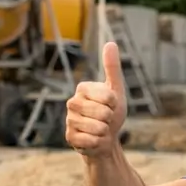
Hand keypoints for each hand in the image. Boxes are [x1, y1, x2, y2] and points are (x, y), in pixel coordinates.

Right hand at [66, 42, 127, 156]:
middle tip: (105, 119)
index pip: (108, 97)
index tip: (111, 106)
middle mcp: (72, 102)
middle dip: (110, 119)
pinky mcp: (70, 138)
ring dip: (105, 132)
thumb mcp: (116, 90)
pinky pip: (91, 141)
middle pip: (103, 113)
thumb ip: (112, 68)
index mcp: (83, 88)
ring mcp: (69, 120)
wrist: (106, 139)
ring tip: (100, 129)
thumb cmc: (111, 113)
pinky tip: (94, 140)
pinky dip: (98, 142)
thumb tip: (111, 43)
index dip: (115, 104)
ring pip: (97, 128)